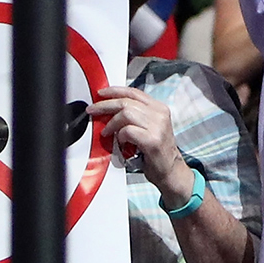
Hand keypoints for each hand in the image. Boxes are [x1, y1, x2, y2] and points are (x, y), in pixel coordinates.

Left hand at [88, 85, 193, 203]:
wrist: (170, 171)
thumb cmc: (156, 151)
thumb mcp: (149, 127)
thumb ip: (135, 116)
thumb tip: (110, 109)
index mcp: (159, 108)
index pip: (134, 92)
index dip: (115, 91)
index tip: (101, 93)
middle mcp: (160, 114)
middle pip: (126, 102)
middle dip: (105, 105)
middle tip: (93, 110)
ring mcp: (157, 126)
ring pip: (126, 113)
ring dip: (111, 123)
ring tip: (107, 132)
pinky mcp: (152, 140)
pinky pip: (127, 131)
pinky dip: (119, 136)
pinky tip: (120, 143)